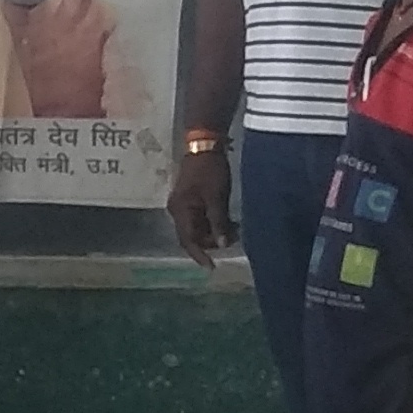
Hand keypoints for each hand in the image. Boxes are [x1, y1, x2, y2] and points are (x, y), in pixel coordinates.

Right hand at [166, 149, 235, 266]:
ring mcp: (183, 204)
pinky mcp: (190, 199)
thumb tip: (222, 244)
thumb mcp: (216, 197)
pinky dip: (213, 222)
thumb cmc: (209, 170)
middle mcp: (178, 210)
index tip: (212, 267)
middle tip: (233, 239)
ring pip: (197, 227)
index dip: (200, 255)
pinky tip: (228, 220)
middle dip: (211, 241)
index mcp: (181, 210)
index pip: (188, 240)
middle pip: (192, 235)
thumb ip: (218, 222)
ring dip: (214, 232)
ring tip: (234, 230)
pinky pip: (200, 217)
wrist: (204, 145)